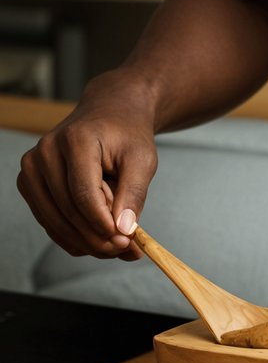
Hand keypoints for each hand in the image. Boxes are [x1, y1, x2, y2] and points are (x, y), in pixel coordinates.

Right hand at [16, 74, 158, 260]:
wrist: (110, 112)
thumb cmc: (128, 133)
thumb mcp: (143, 158)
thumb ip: (133, 193)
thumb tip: (123, 230)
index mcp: (75, 139)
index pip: (83, 193)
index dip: (103, 222)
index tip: (126, 240)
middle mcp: (46, 151)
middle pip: (67, 211)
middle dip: (98, 237)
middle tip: (126, 250)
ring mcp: (32, 167)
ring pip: (55, 221)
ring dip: (86, 241)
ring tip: (117, 246)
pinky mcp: (29, 182)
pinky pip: (49, 220)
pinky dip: (73, 235)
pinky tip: (97, 239)